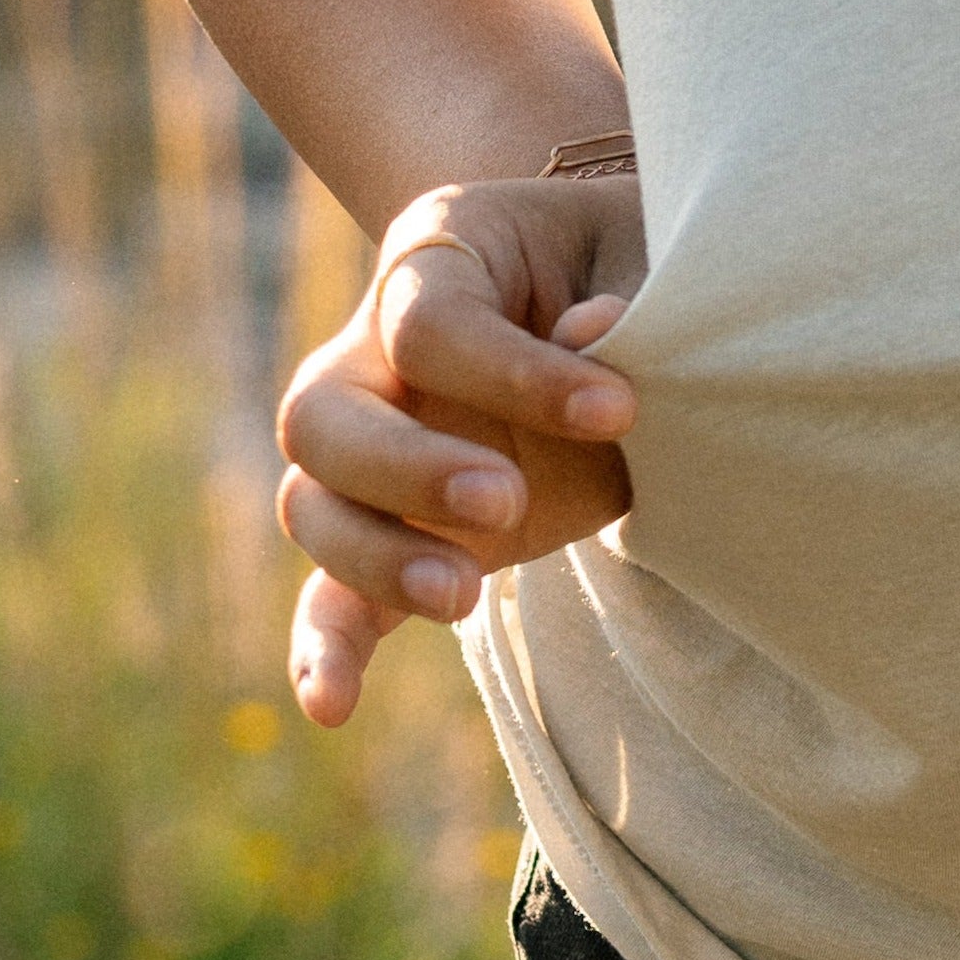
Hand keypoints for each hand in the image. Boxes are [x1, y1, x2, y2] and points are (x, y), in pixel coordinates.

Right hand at [275, 163, 644, 723]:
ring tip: (466, 595)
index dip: (516, 373)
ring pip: (315, 507)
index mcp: (435, 255)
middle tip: (507, 501)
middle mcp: (373, 350)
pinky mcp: (401, 530)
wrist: (624, 287)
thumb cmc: (636, 258)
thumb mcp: (644, 251)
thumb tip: (596, 334)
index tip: (621, 408)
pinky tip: (333, 708)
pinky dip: (330, 649)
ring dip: (376, 559)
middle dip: (406, 470)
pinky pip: (336, 593)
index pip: (429, 324)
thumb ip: (630, 292)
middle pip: (323, 416)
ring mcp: (375, 447)